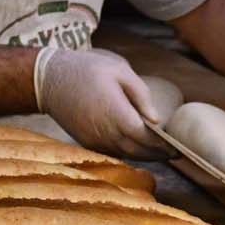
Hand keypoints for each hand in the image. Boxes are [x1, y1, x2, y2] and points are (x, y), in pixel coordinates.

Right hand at [34, 45, 169, 158]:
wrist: (49, 79)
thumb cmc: (86, 69)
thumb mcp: (119, 70)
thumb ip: (140, 95)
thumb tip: (156, 119)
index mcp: (116, 113)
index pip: (144, 138)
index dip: (161, 145)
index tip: (175, 147)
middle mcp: (105, 132)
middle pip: (136, 151)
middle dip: (156, 154)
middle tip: (172, 154)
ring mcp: (93, 139)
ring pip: (124, 154)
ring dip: (142, 155)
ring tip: (159, 152)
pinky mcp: (85, 141)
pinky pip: (111, 152)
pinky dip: (126, 152)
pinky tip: (136, 147)